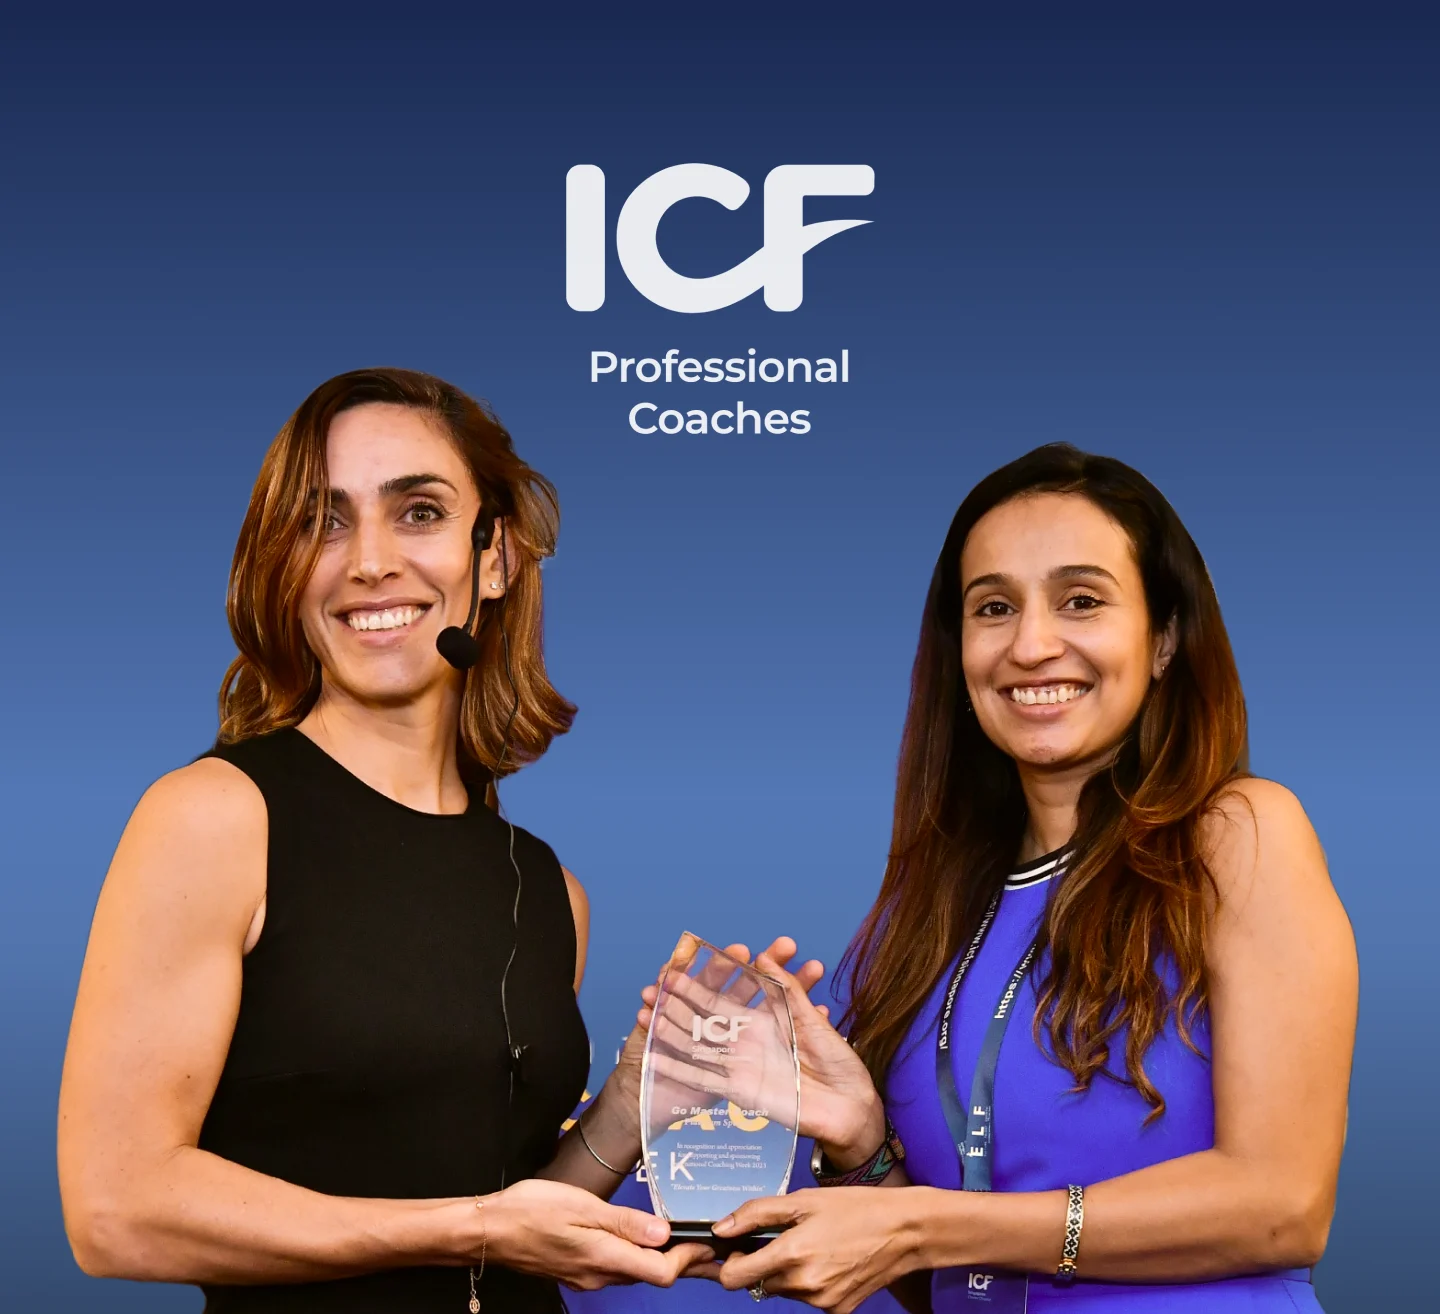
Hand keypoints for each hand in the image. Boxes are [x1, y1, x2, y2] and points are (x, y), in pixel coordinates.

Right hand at [483, 1178, 712, 1289]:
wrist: (488, 1231)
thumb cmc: (531, 1210)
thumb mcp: (582, 1206)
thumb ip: (625, 1222)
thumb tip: (664, 1233)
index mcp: (603, 1257)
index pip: (660, 1272)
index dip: (687, 1259)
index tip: (706, 1241)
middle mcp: (598, 1275)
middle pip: (651, 1274)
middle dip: (682, 1260)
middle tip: (707, 1244)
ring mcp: (586, 1276)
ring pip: (633, 1270)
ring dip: (659, 1258)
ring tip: (681, 1237)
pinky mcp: (577, 1270)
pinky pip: (615, 1266)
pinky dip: (635, 1255)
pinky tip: (640, 1239)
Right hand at [638, 937, 882, 1164]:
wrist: (851, 1110)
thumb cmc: (838, 1064)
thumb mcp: (812, 1023)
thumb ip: (789, 992)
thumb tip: (765, 957)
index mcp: (768, 1021)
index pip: (739, 990)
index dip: (720, 974)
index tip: (684, 959)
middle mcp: (750, 1040)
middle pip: (712, 1013)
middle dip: (689, 995)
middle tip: (669, 977)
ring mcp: (742, 1064)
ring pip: (700, 1041)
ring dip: (675, 1026)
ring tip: (650, 1008)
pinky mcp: (739, 1091)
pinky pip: (703, 1078)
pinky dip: (678, 1068)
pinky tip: (654, 1055)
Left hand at [712, 1188, 924, 1312]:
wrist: (904, 1231)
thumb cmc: (854, 1208)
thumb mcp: (803, 1200)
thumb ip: (756, 1213)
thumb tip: (721, 1228)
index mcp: (791, 1254)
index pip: (733, 1278)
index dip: (729, 1263)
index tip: (739, 1248)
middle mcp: (804, 1285)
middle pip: (757, 1284)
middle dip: (760, 1265)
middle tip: (781, 1239)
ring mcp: (821, 1303)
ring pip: (782, 1292)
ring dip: (785, 1273)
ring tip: (811, 1245)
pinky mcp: (837, 1312)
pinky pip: (807, 1300)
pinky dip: (808, 1283)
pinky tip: (827, 1261)